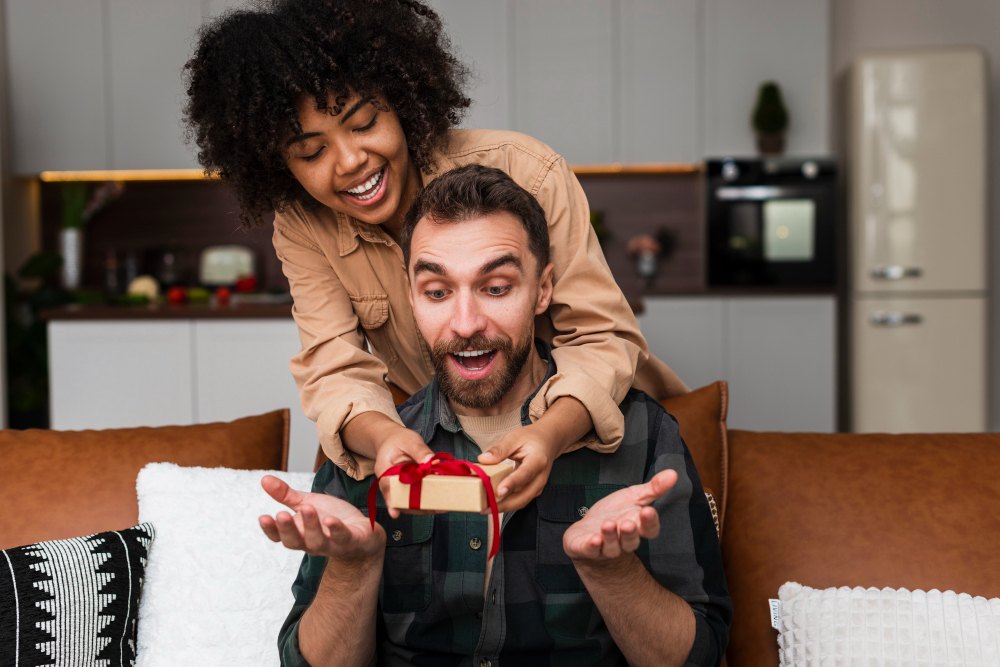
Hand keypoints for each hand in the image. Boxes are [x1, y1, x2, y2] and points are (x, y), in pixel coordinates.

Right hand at [258, 475, 384, 561]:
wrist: (363, 535)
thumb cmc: (331, 518)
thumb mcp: (307, 503)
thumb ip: (286, 495)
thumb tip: (264, 479)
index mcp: (299, 534)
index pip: (280, 536)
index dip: (271, 530)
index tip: (263, 517)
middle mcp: (312, 543)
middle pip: (295, 541)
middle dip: (287, 529)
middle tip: (281, 514)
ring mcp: (332, 545)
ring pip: (317, 541)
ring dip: (311, 526)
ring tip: (307, 508)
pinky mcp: (352, 541)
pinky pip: (343, 538)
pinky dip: (337, 530)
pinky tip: (331, 520)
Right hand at [373, 425, 434, 517]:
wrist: (394, 441)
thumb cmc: (399, 440)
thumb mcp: (409, 440)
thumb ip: (419, 450)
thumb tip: (431, 461)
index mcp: (384, 470)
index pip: (387, 486)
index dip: (391, 501)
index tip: (395, 513)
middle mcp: (390, 483)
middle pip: (400, 499)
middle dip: (417, 506)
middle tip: (435, 509)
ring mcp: (400, 488)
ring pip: (410, 502)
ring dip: (425, 506)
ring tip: (442, 508)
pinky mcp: (410, 489)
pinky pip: (417, 497)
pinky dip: (429, 499)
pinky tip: (442, 502)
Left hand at [477, 422, 560, 511]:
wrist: (547, 442)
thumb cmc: (531, 439)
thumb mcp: (514, 437)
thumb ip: (499, 449)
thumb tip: (483, 459)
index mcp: (538, 460)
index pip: (525, 474)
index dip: (512, 483)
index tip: (499, 491)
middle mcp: (540, 477)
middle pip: (524, 496)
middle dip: (504, 504)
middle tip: (484, 507)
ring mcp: (538, 486)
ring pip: (521, 502)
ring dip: (504, 507)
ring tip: (485, 508)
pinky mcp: (533, 491)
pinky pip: (520, 500)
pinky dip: (507, 504)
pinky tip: (492, 503)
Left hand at [562, 469, 677, 561]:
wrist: (588, 530)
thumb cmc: (614, 512)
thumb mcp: (634, 496)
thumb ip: (653, 488)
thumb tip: (674, 473)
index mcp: (637, 527)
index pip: (649, 529)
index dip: (650, 522)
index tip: (648, 511)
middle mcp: (623, 540)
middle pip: (631, 541)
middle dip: (630, 533)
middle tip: (629, 523)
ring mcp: (605, 546)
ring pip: (612, 547)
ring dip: (610, 537)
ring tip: (608, 524)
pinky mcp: (587, 548)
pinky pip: (591, 550)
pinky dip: (593, 546)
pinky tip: (593, 540)